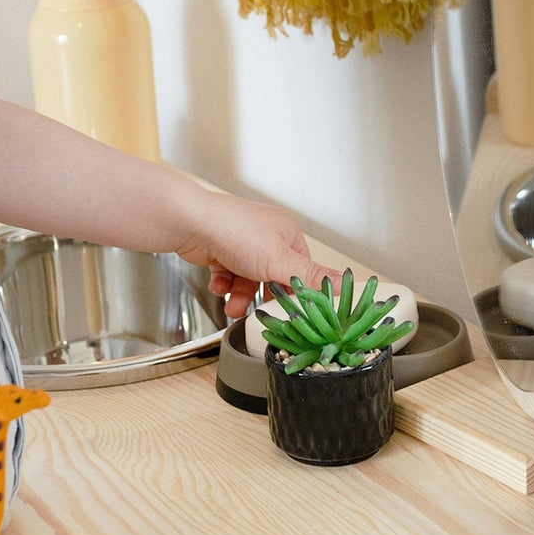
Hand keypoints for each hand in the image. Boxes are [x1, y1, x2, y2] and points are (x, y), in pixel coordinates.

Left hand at [175, 189, 342, 318]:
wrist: (190, 224)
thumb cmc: (234, 231)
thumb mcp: (279, 260)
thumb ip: (310, 276)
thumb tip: (343, 283)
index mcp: (286, 233)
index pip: (300, 270)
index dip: (295, 291)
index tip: (293, 310)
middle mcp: (265, 237)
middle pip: (272, 278)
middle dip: (262, 297)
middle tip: (259, 311)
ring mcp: (242, 244)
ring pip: (248, 281)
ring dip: (240, 296)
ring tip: (233, 306)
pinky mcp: (222, 252)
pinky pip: (229, 277)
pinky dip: (224, 285)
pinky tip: (219, 285)